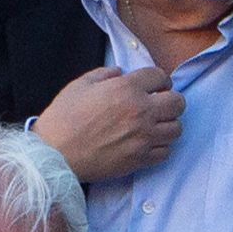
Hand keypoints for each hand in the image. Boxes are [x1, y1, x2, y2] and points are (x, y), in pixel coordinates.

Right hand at [31, 66, 184, 182]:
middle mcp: (141, 111)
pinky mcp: (140, 159)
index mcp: (126, 88)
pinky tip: (146, 143)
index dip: (158, 80)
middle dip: (171, 101)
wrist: (55, 154)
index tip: (154, 87)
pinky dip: (160, 147)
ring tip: (154, 125)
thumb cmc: (63, 118)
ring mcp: (143, 137)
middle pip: (178, 103)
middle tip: (159, 105)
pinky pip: (165, 151)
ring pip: (176, 128)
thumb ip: (104, 74)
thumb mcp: (80, 85)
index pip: (160, 76)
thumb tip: (120, 72)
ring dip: (167, 124)